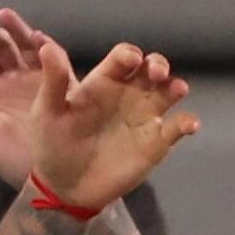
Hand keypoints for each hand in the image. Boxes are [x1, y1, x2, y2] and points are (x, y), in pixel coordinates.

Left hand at [0, 8, 67, 185]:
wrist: (53, 182)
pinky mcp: (64, 85)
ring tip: (3, 16)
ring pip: (26, 47)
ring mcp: (40, 79)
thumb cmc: (16, 164)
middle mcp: (16, 80)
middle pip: (0, 49)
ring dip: (15, 31)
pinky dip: (48, 48)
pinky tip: (36, 37)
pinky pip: (57, 62)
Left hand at [28, 38, 199, 218]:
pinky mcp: (155, 143)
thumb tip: (47, 47)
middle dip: (158, 65)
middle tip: (157, 73)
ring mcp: (144, 118)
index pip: (123, 58)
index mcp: (104, 82)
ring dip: (175, 87)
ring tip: (177, 89)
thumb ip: (53, 81)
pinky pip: (176, 128)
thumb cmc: (53, 143)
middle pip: (151, 69)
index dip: (130, 55)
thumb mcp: (47, 111)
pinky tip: (188, 125)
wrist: (63, 187)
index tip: (131, 60)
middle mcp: (128, 94)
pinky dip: (187, 123)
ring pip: (168, 93)